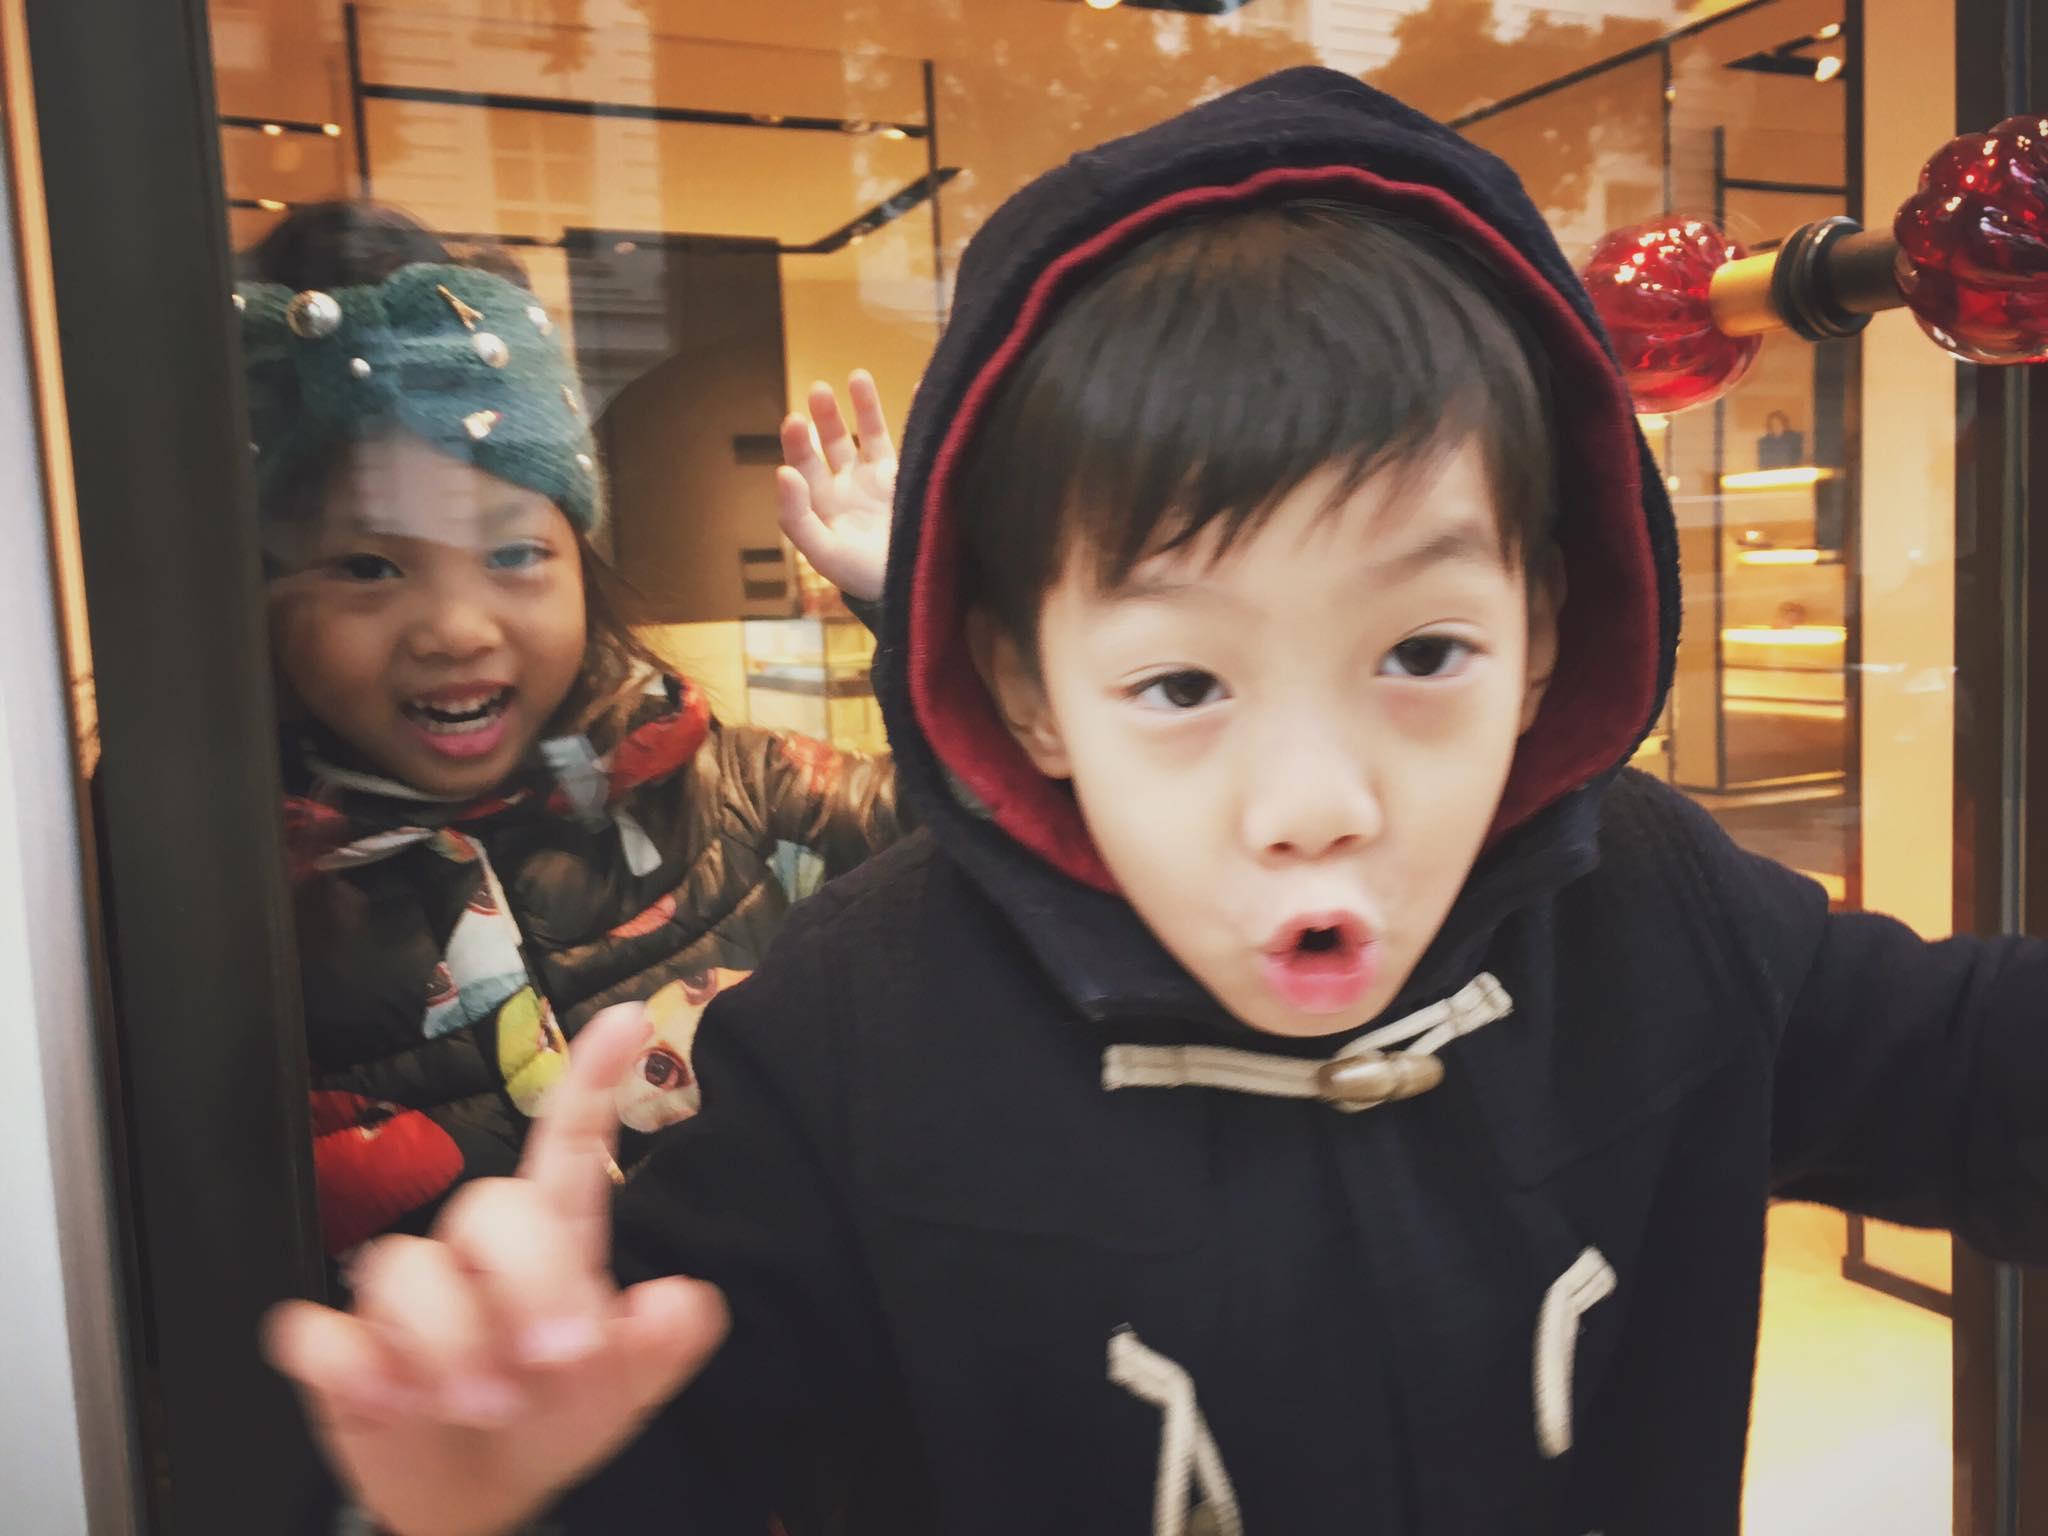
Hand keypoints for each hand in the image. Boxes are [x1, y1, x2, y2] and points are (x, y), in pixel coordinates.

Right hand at [265, 1006, 728, 1535]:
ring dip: (451, 1348)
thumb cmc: (554, 1418)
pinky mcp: (342, 1353)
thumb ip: (661, 1346)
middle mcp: (474, 1255)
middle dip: (528, 1281)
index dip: (590, 1083)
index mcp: (553, 1243)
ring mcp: (403, 1299)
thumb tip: (682, 1302)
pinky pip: (317, 1332)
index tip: (626, 1021)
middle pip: (488, 1205)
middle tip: (558, 1356)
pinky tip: (392, 1401)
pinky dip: (354, 1369)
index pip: (567, 1149)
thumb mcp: (623, 1391)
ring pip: (403, 1270)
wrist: (484, 1497)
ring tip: (487, 1404)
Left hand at [776, 371, 895, 603]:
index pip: (801, 465)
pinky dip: (914, 413)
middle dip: (824, 417)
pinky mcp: (910, 479)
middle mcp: (847, 489)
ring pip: (867, 435)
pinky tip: (920, 388)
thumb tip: (782, 471)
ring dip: (861, 406)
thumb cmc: (865, 577)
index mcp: (821, 506)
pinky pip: (908, 440)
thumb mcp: (824, 553)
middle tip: (819, 391)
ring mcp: (879, 482)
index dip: (796, 443)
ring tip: (857, 376)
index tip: (795, 421)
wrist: (915, 590)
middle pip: (831, 443)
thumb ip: (798, 517)